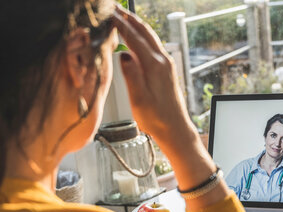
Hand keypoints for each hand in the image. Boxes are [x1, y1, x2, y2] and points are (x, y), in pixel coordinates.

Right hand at [112, 6, 194, 145]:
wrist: (175, 129)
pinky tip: (134, 37)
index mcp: (155, 66)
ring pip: (149, 37)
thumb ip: (131, 75)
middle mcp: (163, 61)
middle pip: (144, 31)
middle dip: (128, 17)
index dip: (119, 23)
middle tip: (113, 8)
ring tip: (122, 15)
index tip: (107, 13)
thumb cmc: (156, 118)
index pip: (134, 38)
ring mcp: (166, 65)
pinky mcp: (166, 70)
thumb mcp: (139, 99)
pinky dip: (141, 36)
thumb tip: (123, 54)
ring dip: (135, 24)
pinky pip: (152, 46)